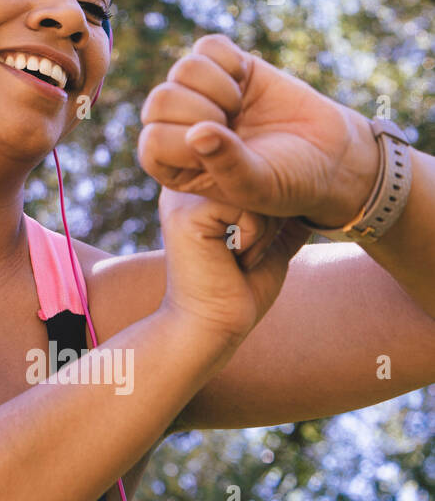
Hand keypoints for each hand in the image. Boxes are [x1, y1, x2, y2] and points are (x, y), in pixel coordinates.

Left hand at [137, 34, 379, 248]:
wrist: (327, 155)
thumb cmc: (287, 180)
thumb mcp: (257, 186)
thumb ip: (226, 164)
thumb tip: (195, 134)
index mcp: (173, 163)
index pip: (153, 140)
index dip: (189, 142)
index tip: (226, 150)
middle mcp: (177, 126)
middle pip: (161, 100)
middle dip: (204, 111)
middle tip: (235, 124)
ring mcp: (198, 93)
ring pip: (184, 69)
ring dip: (220, 87)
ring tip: (240, 107)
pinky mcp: (223, 66)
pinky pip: (207, 46)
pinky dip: (230, 60)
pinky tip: (246, 80)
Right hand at [157, 186, 310, 342]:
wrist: (210, 327)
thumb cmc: (237, 291)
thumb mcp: (269, 245)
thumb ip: (283, 219)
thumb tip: (316, 198)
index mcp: (201, 189)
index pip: (257, 173)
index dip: (269, 209)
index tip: (245, 248)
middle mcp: (187, 185)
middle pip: (258, 177)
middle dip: (267, 220)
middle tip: (242, 255)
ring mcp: (183, 196)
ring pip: (255, 190)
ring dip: (262, 231)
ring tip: (237, 257)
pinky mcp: (187, 212)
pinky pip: (246, 207)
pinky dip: (252, 236)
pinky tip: (231, 257)